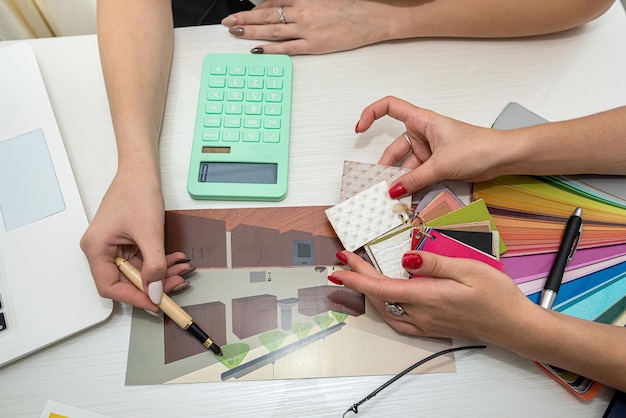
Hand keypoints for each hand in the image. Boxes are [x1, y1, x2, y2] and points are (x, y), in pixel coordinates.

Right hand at [80, 170, 189, 312]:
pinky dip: (160, 260)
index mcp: (96, 248)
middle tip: (176, 284)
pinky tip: (177, 259)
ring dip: (161, 271)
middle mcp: (100, 249)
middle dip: (154, 283)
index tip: (155, 303)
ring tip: (182, 269)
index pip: (110, 286)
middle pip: (126, 280)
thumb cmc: (137, 192)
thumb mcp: (149, 233)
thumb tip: (156, 291)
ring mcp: (113, 245)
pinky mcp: (126, 241)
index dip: (134, 297)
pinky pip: (142, 258)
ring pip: (138, 270)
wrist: (142, 170)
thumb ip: (153, 266)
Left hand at [221, 0, 392, 54]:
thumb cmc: (352, 7)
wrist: (372, 18)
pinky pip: (287, 48)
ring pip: (272, 31)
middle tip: (228, 21)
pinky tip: (257, 50)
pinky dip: (270, 49)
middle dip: (245, 18)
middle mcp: (303, 12)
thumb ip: (304, 2)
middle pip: (267, 15)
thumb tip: (287, 6)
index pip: (274, 2)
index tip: (245, 11)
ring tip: (235, 32)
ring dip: (251, 31)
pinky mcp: (314, 45)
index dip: (256, 8)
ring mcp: (307, 30)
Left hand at [330, 250, 539, 346]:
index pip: (382, 286)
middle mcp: (422, 314)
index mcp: (428, 297)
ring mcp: (426, 324)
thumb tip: (406, 259)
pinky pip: (398, 320)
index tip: (339, 266)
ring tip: (360, 274)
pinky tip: (384, 298)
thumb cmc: (497, 296)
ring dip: (369, 292)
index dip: (357, 276)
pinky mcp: (432, 328)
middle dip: (358, 278)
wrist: (516, 327)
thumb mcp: (469, 270)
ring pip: (386, 310)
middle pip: (379, 297)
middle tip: (347, 259)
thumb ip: (435, 263)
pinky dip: (384, 307)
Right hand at [355, 96, 509, 197]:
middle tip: (378, 186)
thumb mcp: (441, 165)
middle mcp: (423, 133)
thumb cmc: (479, 147)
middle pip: (394, 148)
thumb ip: (415, 179)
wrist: (503, 158)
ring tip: (392, 198)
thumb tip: (393, 190)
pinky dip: (412, 186)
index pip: (390, 107)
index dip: (371, 114)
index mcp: (422, 120)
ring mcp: (429, 150)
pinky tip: (407, 199)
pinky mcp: (436, 164)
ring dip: (401, 181)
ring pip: (406, 166)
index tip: (359, 129)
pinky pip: (418, 175)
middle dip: (386, 167)